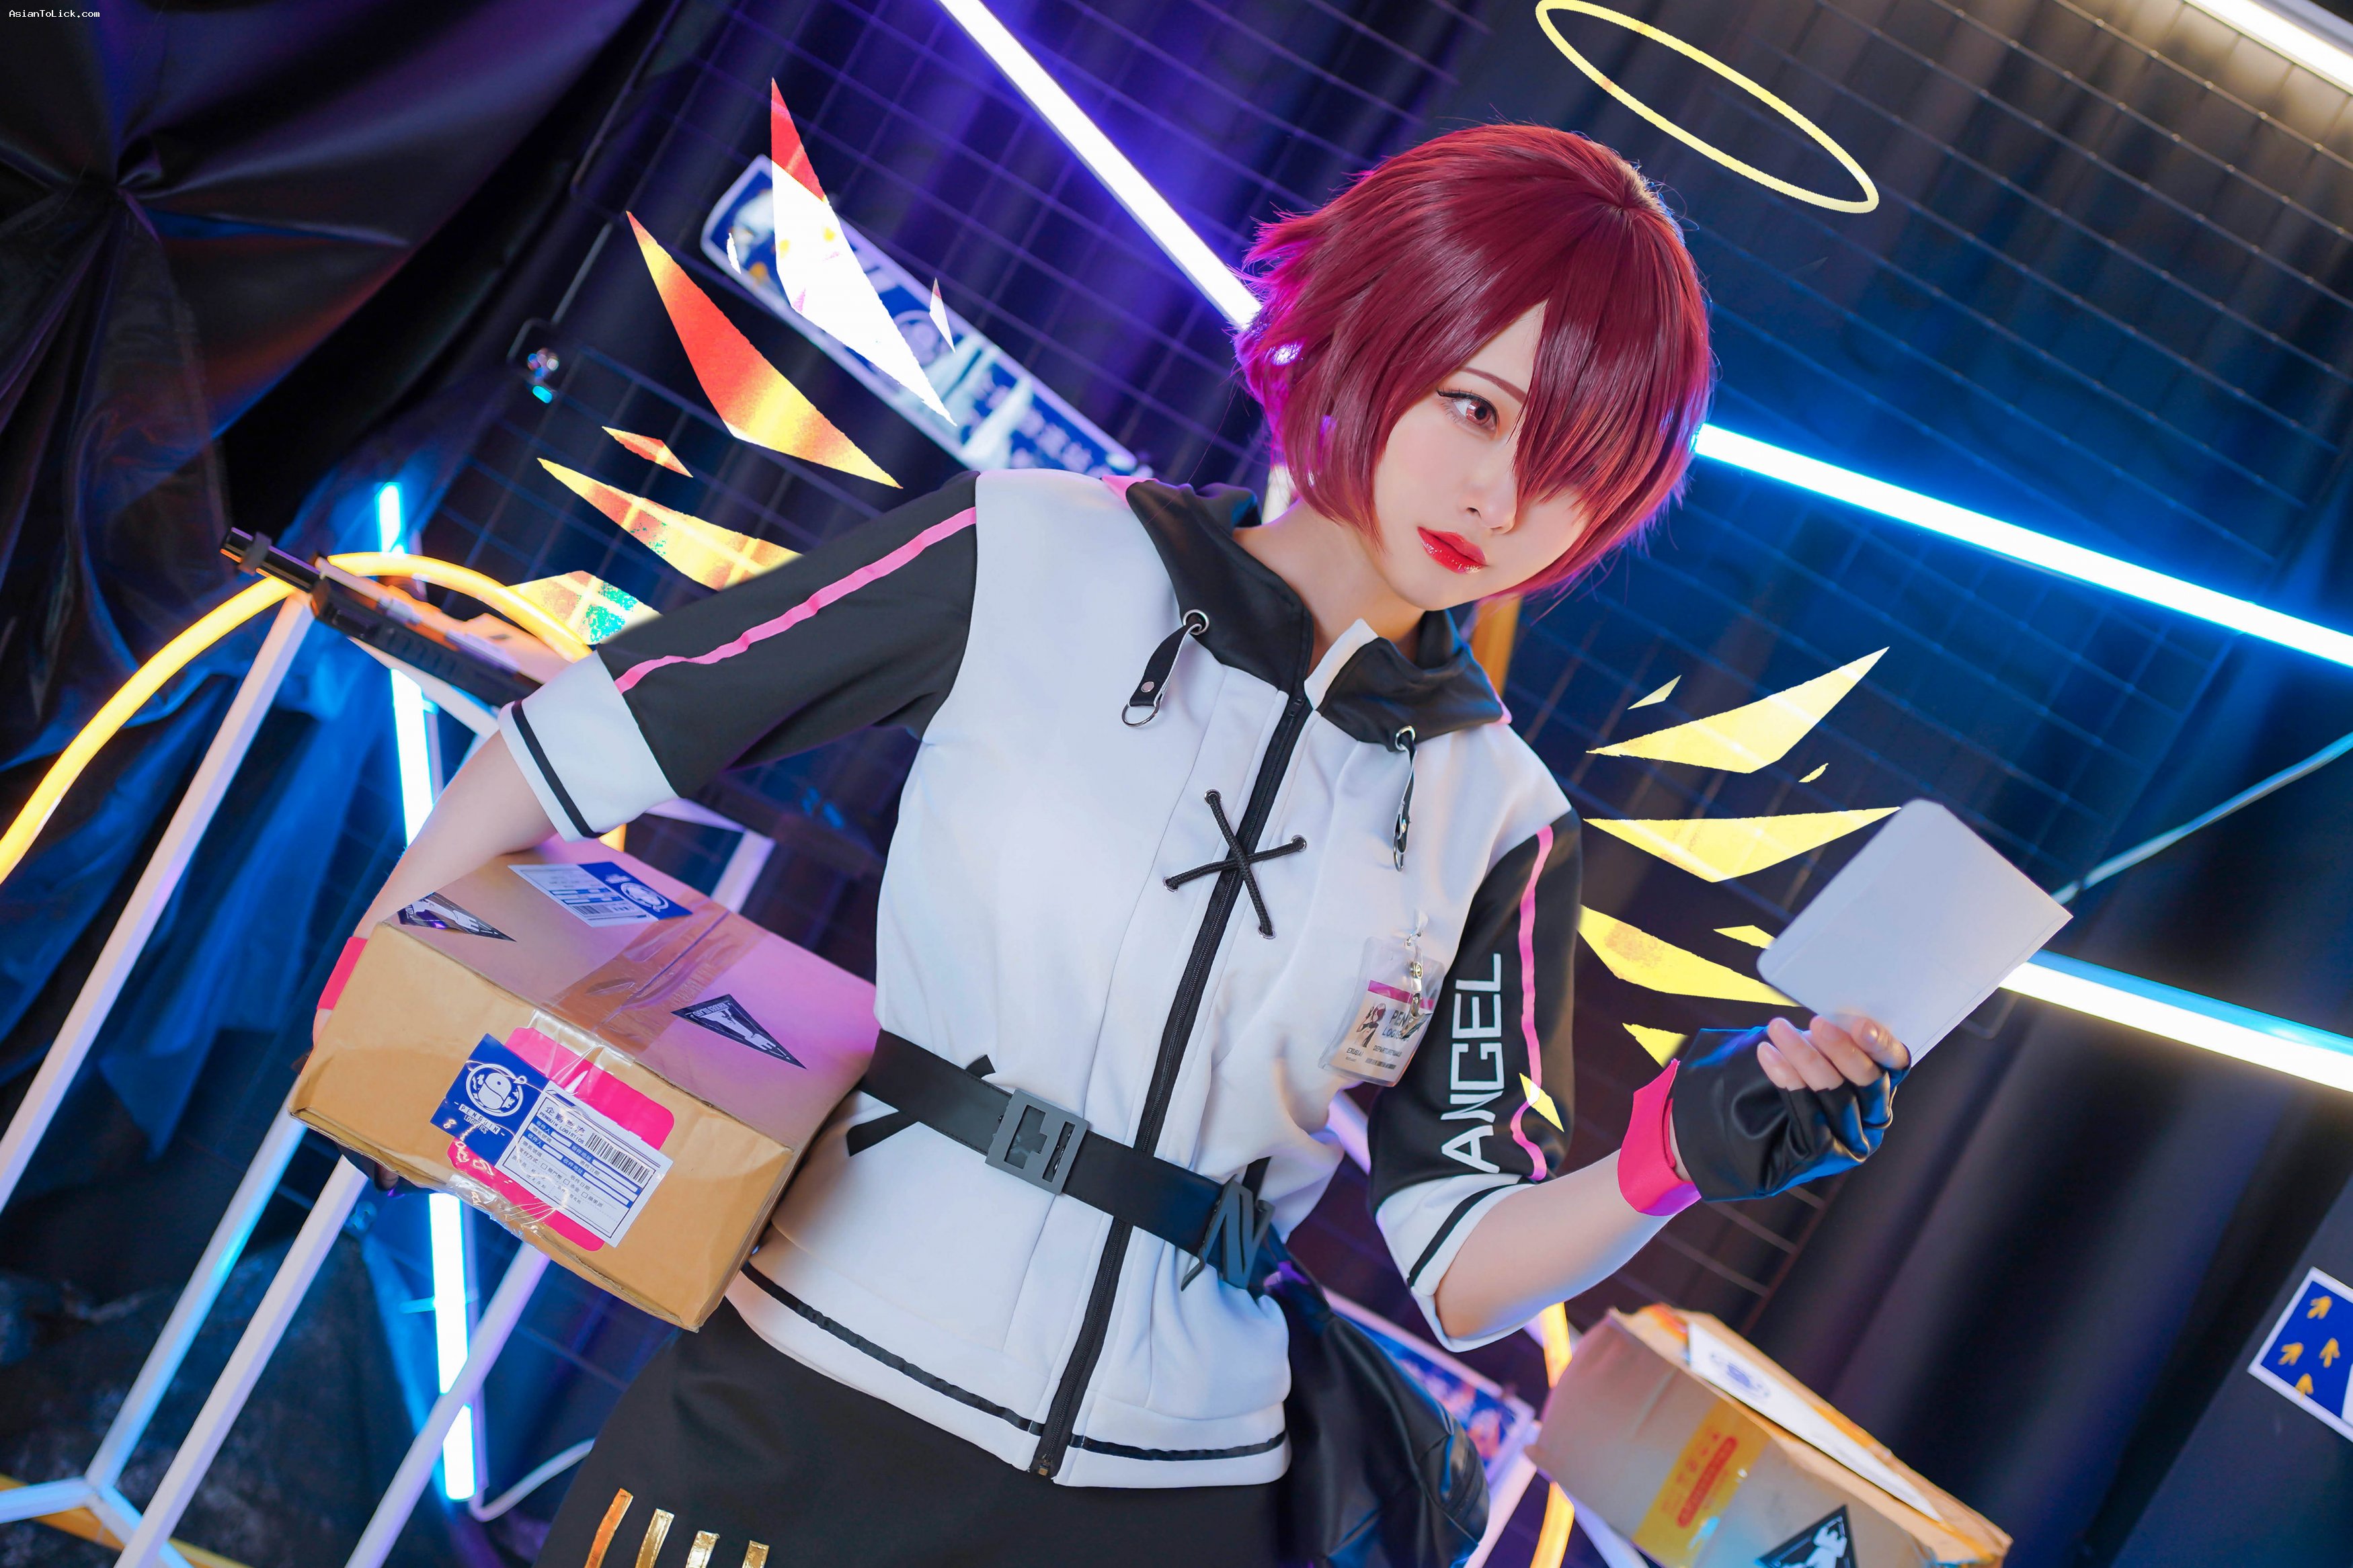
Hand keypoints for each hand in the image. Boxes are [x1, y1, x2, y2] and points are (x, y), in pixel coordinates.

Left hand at [1667, 1016, 1913, 1201]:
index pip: (1895, 1065)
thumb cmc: (1786, 1077)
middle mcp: (1874, 1119)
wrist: (1744, 1129)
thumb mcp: (1812, 1052)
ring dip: (1806, 1058)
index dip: (1882, 1045)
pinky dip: (1787, 1079)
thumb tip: (1830, 1013)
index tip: (1860, 1024)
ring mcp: (1851, 1141)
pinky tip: (1768, 1054)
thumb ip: (1829, 1039)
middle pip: (1868, 1082)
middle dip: (1841, 1049)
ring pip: (1837, 1096)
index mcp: (1879, 1088)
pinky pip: (1809, 1115)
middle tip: (1815, 1023)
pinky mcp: (1823, 1158)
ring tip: (1777, 1029)